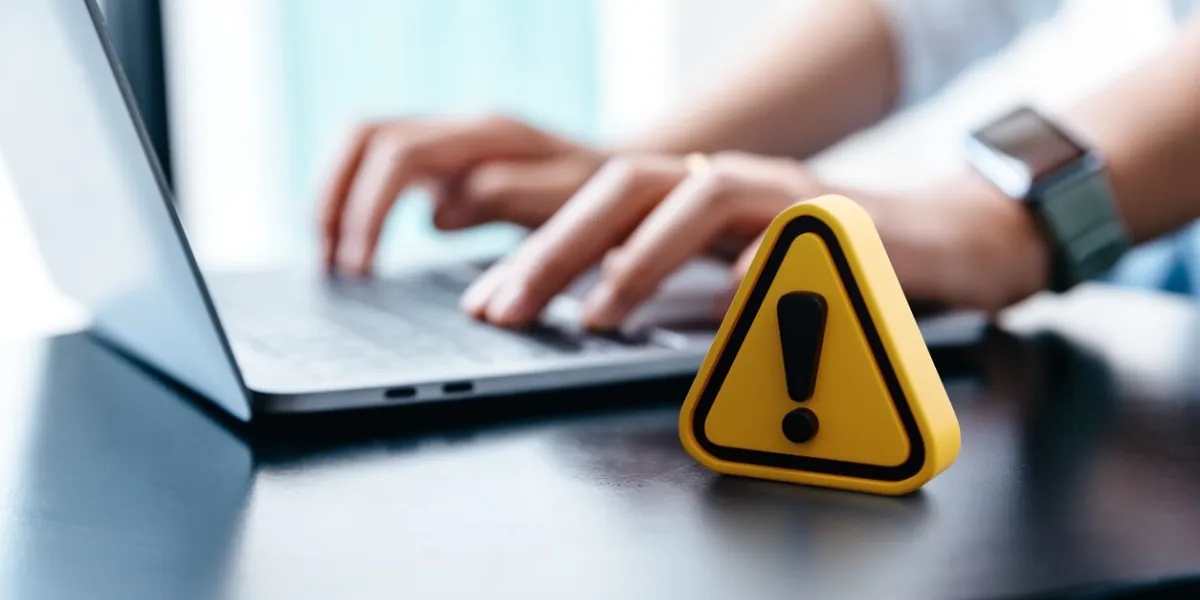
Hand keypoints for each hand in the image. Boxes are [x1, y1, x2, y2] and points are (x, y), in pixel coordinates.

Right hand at [319, 115, 604, 275]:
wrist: (626, 181)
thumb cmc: (605, 200)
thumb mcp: (573, 205)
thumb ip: (510, 199)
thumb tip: (437, 214)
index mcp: (490, 134)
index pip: (400, 154)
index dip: (369, 211)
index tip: (360, 269)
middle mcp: (461, 127)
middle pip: (366, 136)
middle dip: (336, 199)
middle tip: (331, 265)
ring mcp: (449, 139)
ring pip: (363, 143)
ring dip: (335, 196)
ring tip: (327, 257)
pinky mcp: (443, 160)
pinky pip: (378, 163)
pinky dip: (353, 200)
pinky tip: (349, 246)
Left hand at [461, 153, 1049, 329]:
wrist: (942, 242)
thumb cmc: (825, 262)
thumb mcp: (731, 273)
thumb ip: (674, 281)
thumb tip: (592, 312)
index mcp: (692, 196)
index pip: (597, 207)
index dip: (535, 250)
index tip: (487, 302)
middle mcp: (729, 183)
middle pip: (626, 187)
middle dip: (557, 248)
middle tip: (510, 309)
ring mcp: (787, 194)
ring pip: (701, 197)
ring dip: (642, 256)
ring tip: (600, 314)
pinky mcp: (847, 221)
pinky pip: (799, 233)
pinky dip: (762, 264)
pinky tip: (736, 296)